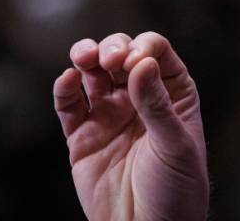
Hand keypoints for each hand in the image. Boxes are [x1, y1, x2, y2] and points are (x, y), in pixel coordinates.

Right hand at [53, 32, 208, 220]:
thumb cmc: (175, 192)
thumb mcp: (175, 146)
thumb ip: (157, 105)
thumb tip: (141, 62)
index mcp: (172, 95)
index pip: (156, 53)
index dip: (143, 47)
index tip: (134, 62)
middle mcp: (139, 98)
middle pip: (121, 54)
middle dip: (113, 47)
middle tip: (110, 59)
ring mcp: (108, 115)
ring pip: (92, 72)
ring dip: (85, 55)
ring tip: (84, 57)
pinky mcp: (82, 136)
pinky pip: (68, 104)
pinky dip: (64, 88)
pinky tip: (67, 80)